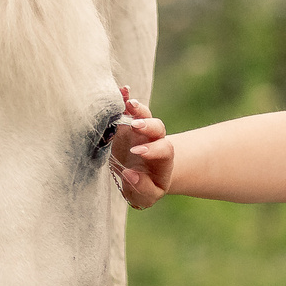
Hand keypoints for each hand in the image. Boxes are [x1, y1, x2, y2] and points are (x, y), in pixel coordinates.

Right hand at [110, 88, 171, 208]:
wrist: (138, 175)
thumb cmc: (143, 187)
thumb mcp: (145, 196)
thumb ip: (142, 188)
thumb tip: (131, 174)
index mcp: (162, 158)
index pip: (163, 150)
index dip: (151, 150)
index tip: (136, 153)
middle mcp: (154, 140)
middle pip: (158, 128)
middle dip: (147, 125)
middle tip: (135, 126)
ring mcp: (141, 129)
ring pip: (144, 115)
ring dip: (137, 108)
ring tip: (128, 103)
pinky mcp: (127, 123)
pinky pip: (130, 107)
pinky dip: (126, 98)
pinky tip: (122, 89)